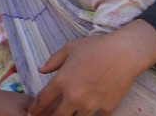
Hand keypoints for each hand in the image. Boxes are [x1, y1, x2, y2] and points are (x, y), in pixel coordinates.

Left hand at [27, 20, 155, 115]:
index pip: (43, 100)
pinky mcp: (106, 110)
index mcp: (62, 81)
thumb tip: (41, 69)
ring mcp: (91, 106)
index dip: (36, 108)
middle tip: (48, 115)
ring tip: (68, 113)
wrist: (123, 53)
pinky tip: (89, 112)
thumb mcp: (70, 47)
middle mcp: (74, 97)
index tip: (32, 112)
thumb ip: (54, 60)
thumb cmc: (95, 47)